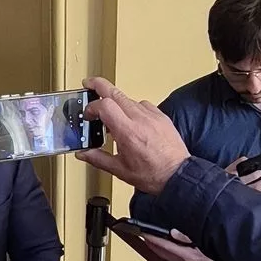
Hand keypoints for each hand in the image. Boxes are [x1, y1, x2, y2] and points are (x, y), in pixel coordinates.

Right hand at [74, 77, 190, 194]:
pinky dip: (132, 107)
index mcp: (127, 132)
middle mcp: (140, 120)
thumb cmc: (153, 174)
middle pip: (115, 92)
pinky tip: (130, 118)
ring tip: (111, 113)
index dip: (91, 106)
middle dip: (98, 85)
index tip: (88, 115)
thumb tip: (83, 154)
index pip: (104, 105)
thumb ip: (97, 159)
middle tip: (89, 84)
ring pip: (128, 98)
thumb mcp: (119, 169)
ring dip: (115, 101)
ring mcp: (152, 116)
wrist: (177, 175)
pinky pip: (143, 104)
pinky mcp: (161, 117)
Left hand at [143, 232, 232, 260]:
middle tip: (141, 233)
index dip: (152, 238)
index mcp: (192, 258)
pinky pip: (178, 260)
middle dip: (152, 244)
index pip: (166, 247)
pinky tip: (169, 248)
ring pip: (170, 259)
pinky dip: (169, 253)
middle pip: (164, 255)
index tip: (142, 231)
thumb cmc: (229, 249)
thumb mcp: (210, 239)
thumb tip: (174, 233)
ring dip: (159, 249)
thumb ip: (190, 237)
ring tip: (150, 239)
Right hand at [223, 157, 260, 194]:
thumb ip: (236, 164)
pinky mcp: (251, 198)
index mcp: (236, 183)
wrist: (222, 191)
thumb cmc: (225, 180)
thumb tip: (245, 158)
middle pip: (256, 187)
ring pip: (260, 192)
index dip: (253, 176)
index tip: (260, 172)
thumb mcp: (227, 171)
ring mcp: (247, 195)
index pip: (245, 180)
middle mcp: (243, 190)